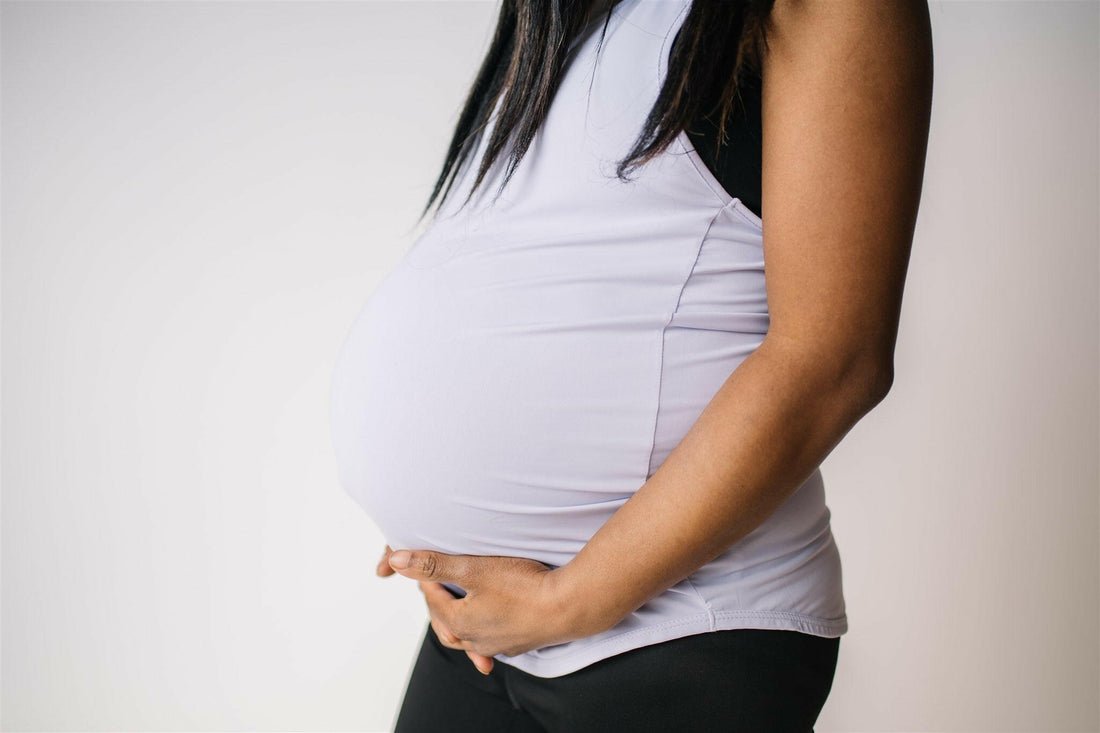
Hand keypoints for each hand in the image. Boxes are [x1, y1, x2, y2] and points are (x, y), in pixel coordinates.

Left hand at [387, 549, 597, 658]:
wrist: (571, 606)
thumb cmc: (524, 586)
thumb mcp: (474, 569)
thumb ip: (434, 565)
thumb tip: (396, 562)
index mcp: (460, 622)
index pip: (433, 600)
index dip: (427, 579)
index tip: (426, 561)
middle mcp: (476, 640)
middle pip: (447, 623)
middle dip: (439, 603)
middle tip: (435, 585)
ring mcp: (499, 645)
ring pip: (468, 637)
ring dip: (458, 624)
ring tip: (454, 616)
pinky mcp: (521, 643)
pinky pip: (492, 644)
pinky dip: (483, 637)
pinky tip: (490, 635)